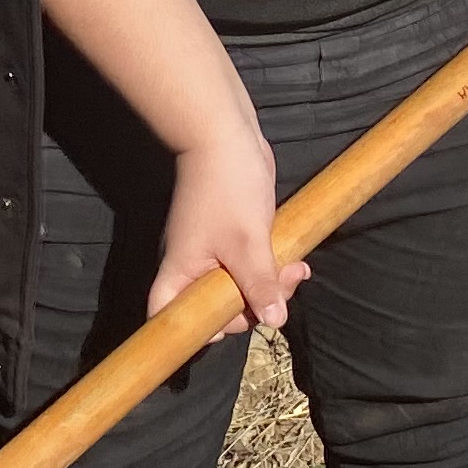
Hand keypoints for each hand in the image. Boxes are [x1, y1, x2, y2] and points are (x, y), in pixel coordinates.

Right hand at [147, 121, 303, 333]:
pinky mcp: (232, 237)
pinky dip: (272, 267)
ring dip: (271, 285)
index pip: (169, 317)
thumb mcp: (248, 243)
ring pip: (239, 287)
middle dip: (254, 305)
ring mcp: (212, 251)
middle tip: (284, 284)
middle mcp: (192, 266)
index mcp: (181, 272)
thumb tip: (274, 321)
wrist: (226, 134)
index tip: (233, 322)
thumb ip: (259, 285)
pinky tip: (296, 262)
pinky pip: (250, 266)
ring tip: (298, 269)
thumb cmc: (227, 187)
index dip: (195, 332)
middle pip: (215, 308)